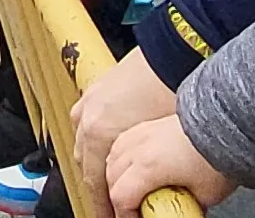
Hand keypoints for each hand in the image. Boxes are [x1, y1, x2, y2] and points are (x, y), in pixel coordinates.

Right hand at [72, 56, 181, 217]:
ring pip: (82, 141)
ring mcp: (90, 101)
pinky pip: (87, 120)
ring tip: (109, 172)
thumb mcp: (160, 144)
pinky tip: (107, 138)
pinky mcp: (97, 87)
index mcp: (99, 136)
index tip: (109, 217)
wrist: (173, 52)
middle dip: (97, 186)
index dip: (102, 207)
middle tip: (112, 201)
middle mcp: (87, 120)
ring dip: (93, 159)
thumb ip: (148, 172)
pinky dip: (94, 134)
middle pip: (85, 165)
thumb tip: (157, 193)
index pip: (94, 185)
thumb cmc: (170, 93)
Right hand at [105, 115, 234, 215]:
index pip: (121, 197)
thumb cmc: (221, 152)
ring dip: (116, 174)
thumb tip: (186, 214)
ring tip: (128, 186)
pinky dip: (122, 154)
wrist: (231, 121)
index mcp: (149, 167)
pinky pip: (124, 140)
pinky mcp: (152, 123)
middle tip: (132, 207)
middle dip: (118, 195)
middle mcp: (140, 147)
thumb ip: (188, 207)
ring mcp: (144, 132)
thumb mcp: (205, 195)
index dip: (125, 214)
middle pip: (112, 176)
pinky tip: (131, 161)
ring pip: (114, 155)